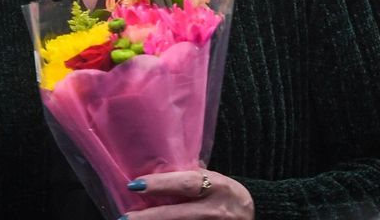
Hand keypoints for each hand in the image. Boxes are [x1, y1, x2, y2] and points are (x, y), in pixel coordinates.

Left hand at [121, 169, 253, 218]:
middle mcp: (215, 209)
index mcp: (216, 186)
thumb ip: (192, 175)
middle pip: (178, 214)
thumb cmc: (228, 194)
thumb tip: (161, 166)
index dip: (159, 184)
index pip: (185, 184)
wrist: (254, 215)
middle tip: (125, 217)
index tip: (135, 185)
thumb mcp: (216, 179)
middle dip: (149, 217)